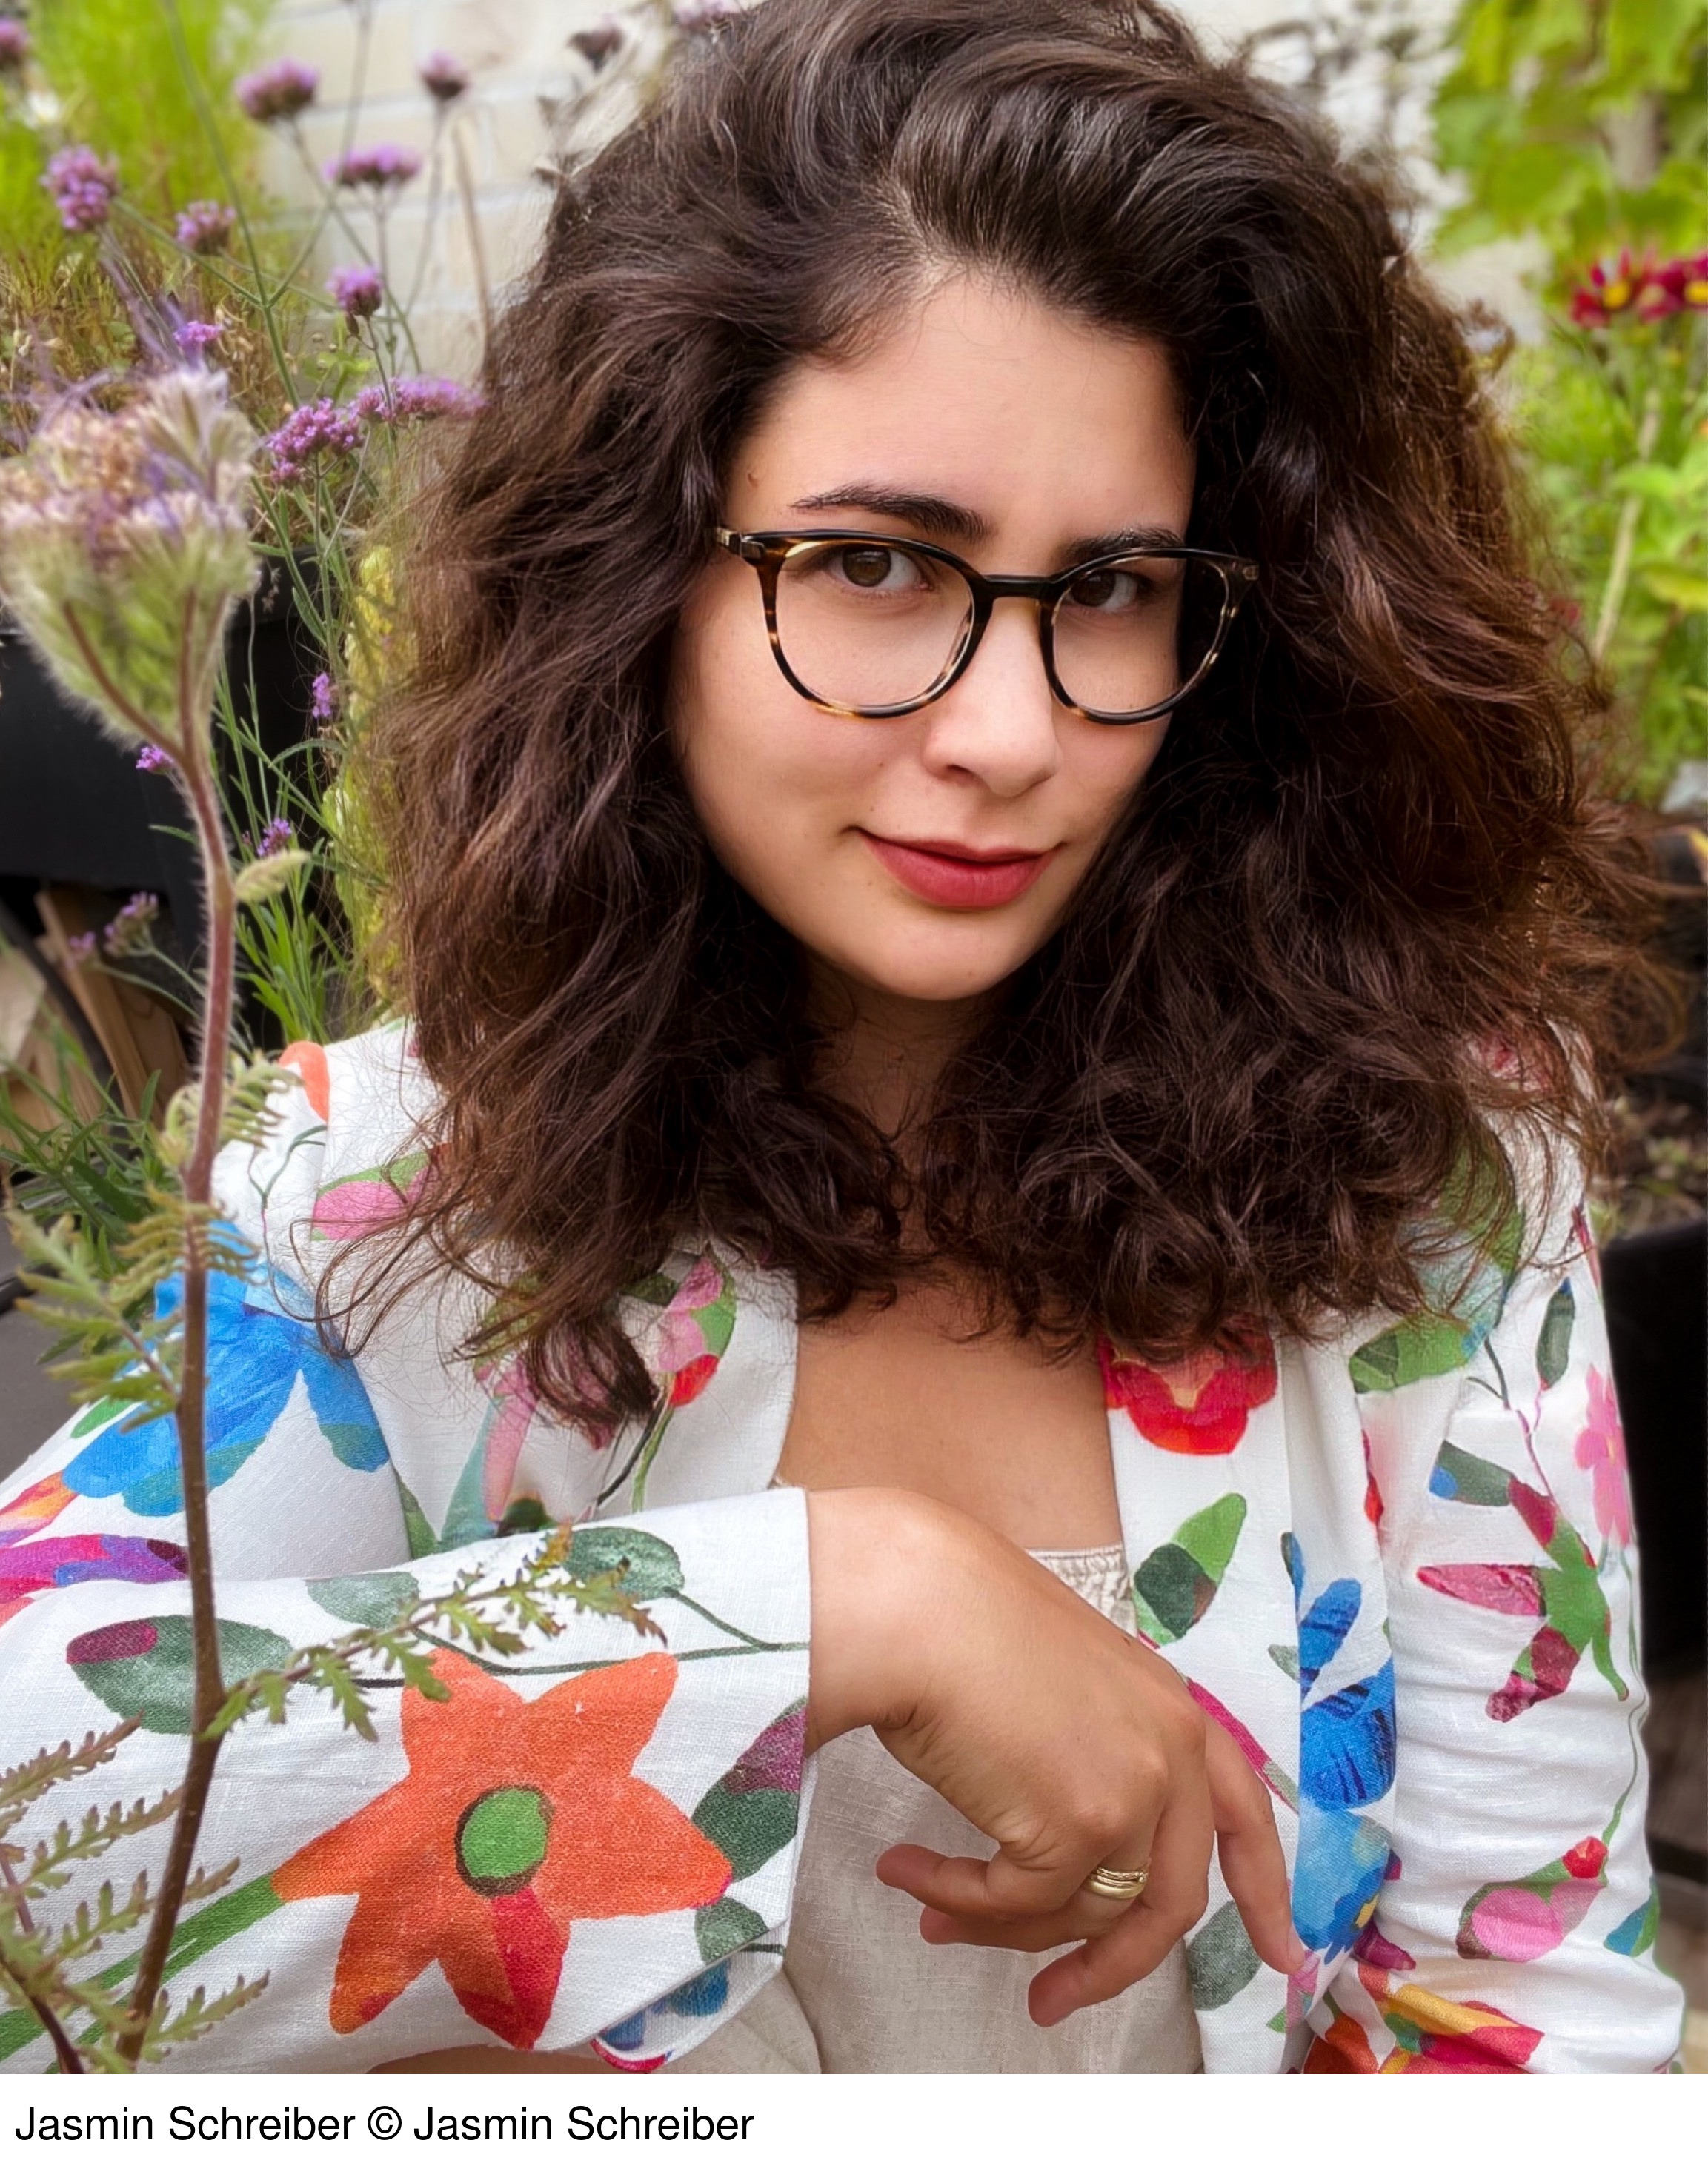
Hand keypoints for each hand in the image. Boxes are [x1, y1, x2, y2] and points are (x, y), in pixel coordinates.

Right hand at [805, 1487, 1302, 2026]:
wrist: (915, 1604)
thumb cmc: (958, 1626)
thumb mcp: (1061, 1688)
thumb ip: (1094, 1755)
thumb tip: (1072, 1860)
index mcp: (1172, 1709)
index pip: (1243, 1813)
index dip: (1263, 1892)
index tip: (1280, 1953)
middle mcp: (1171, 1753)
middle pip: (1169, 1902)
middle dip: (1110, 1968)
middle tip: (1052, 2002)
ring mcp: (1132, 1792)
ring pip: (1083, 1914)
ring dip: (998, 1927)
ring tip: (929, 1911)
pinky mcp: (1077, 1828)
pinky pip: (1016, 1903)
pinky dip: (956, 1901)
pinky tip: (903, 1872)